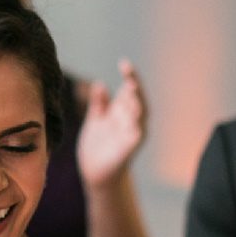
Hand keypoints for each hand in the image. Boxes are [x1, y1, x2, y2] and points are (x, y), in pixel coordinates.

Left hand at [77, 60, 147, 189]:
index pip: (129, 91)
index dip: (130, 77)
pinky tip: (134, 115)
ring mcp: (131, 134)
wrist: (95, 173)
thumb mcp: (95, 121)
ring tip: (132, 88)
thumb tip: (100, 84)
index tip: (124, 63)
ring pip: (140, 115)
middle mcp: (130, 121)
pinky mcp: (129, 149)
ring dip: (138, 101)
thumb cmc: (97, 147)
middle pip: (138, 99)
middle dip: (135, 86)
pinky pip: (137, 135)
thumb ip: (99, 104)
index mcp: (122, 112)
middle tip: (129, 73)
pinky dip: (137, 125)